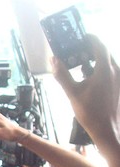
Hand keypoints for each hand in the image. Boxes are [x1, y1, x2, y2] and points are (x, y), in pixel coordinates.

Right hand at [52, 35, 119, 151]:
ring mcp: (118, 79)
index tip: (82, 36)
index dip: (90, 38)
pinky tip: (88, 80)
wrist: (106, 129)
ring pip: (107, 63)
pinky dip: (99, 71)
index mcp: (104, 70)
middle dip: (90, 50)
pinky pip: (109, 73)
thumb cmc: (90, 113)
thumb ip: (62, 75)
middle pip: (104, 53)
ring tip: (80, 66)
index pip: (99, 45)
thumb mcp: (72, 93)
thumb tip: (53, 60)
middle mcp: (115, 71)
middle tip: (77, 50)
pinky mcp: (118, 86)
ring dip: (94, 61)